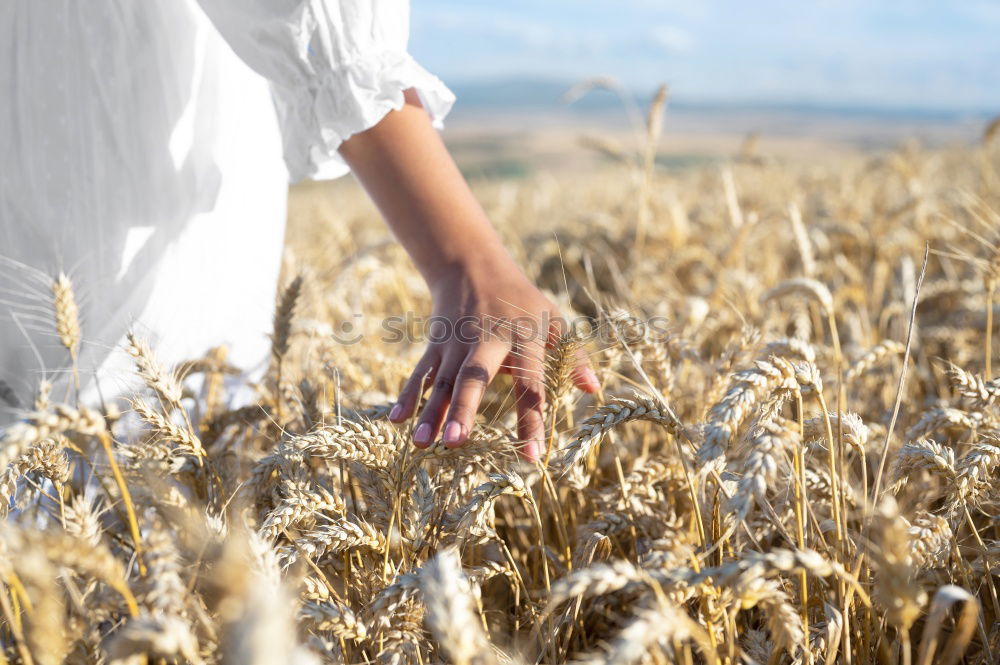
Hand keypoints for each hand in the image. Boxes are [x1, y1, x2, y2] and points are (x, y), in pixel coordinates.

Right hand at [387, 258, 598, 460]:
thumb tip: (593, 389)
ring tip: (421, 445)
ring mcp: (456, 343)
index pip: (530, 383)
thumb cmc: (521, 301)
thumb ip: (572, 356)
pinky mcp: (436, 344)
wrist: (472, 265)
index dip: (532, 419)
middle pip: (474, 377)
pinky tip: (396, 423)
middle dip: (465, 409)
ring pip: (443, 381)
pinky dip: (408, 396)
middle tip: (457, 442)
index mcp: (523, 338)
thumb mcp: (552, 319)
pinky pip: (421, 373)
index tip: (532, 456)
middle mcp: (487, 340)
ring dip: (431, 412)